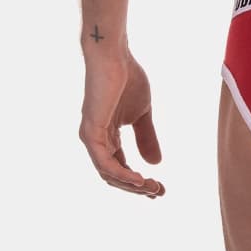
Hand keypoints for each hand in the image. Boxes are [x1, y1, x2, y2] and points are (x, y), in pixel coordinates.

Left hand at [78, 51, 164, 197]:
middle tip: (159, 193)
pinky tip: (138, 179)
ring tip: (151, 188)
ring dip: (131, 184)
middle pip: (114, 175)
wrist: (115, 56)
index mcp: (107, 137)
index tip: (160, 189)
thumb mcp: (143, 114)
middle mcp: (96, 141)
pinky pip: (104, 163)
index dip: (139, 181)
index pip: (120, 167)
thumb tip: (155, 164)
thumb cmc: (127, 79)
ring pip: (108, 173)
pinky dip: (122, 174)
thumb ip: (147, 137)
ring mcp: (91, 137)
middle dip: (137, 187)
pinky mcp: (91, 132)